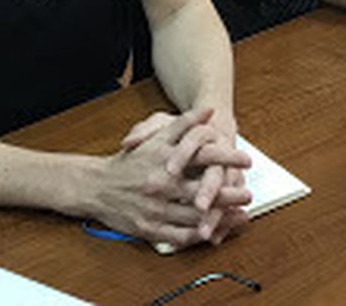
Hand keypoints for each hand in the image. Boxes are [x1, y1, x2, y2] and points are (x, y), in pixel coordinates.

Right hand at [88, 108, 251, 247]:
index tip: (246, 158)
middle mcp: (160, 183)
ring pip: (194, 216)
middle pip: (202, 190)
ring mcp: (155, 208)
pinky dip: (199, 235)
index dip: (226, 157)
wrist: (96, 186)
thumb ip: (184, 122)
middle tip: (248, 194)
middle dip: (229, 193)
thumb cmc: (131, 161)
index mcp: (164, 158)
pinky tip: (215, 232)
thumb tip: (209, 110)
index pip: (202, 155)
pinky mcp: (149, 228)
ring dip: (220, 217)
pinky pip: (179, 236)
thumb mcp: (156, 136)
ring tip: (241, 215)